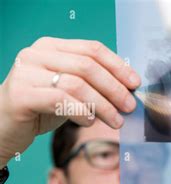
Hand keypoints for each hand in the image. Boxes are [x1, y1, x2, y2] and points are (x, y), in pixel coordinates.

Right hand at [0, 37, 140, 167]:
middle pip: (87, 66)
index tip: (135, 84)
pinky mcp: (21, 94)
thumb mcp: (70, 91)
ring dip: (103, 105)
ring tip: (116, 121)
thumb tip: (128, 90)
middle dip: (114, 88)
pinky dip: (81, 112)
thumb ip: (91, 84)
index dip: (118, 66)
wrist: (4, 126)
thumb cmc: (41, 108)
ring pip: (77, 84)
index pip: (92, 49)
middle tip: (129, 107)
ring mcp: (26, 72)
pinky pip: (60, 100)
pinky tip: (90, 122)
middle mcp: (37, 54)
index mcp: (51, 47)